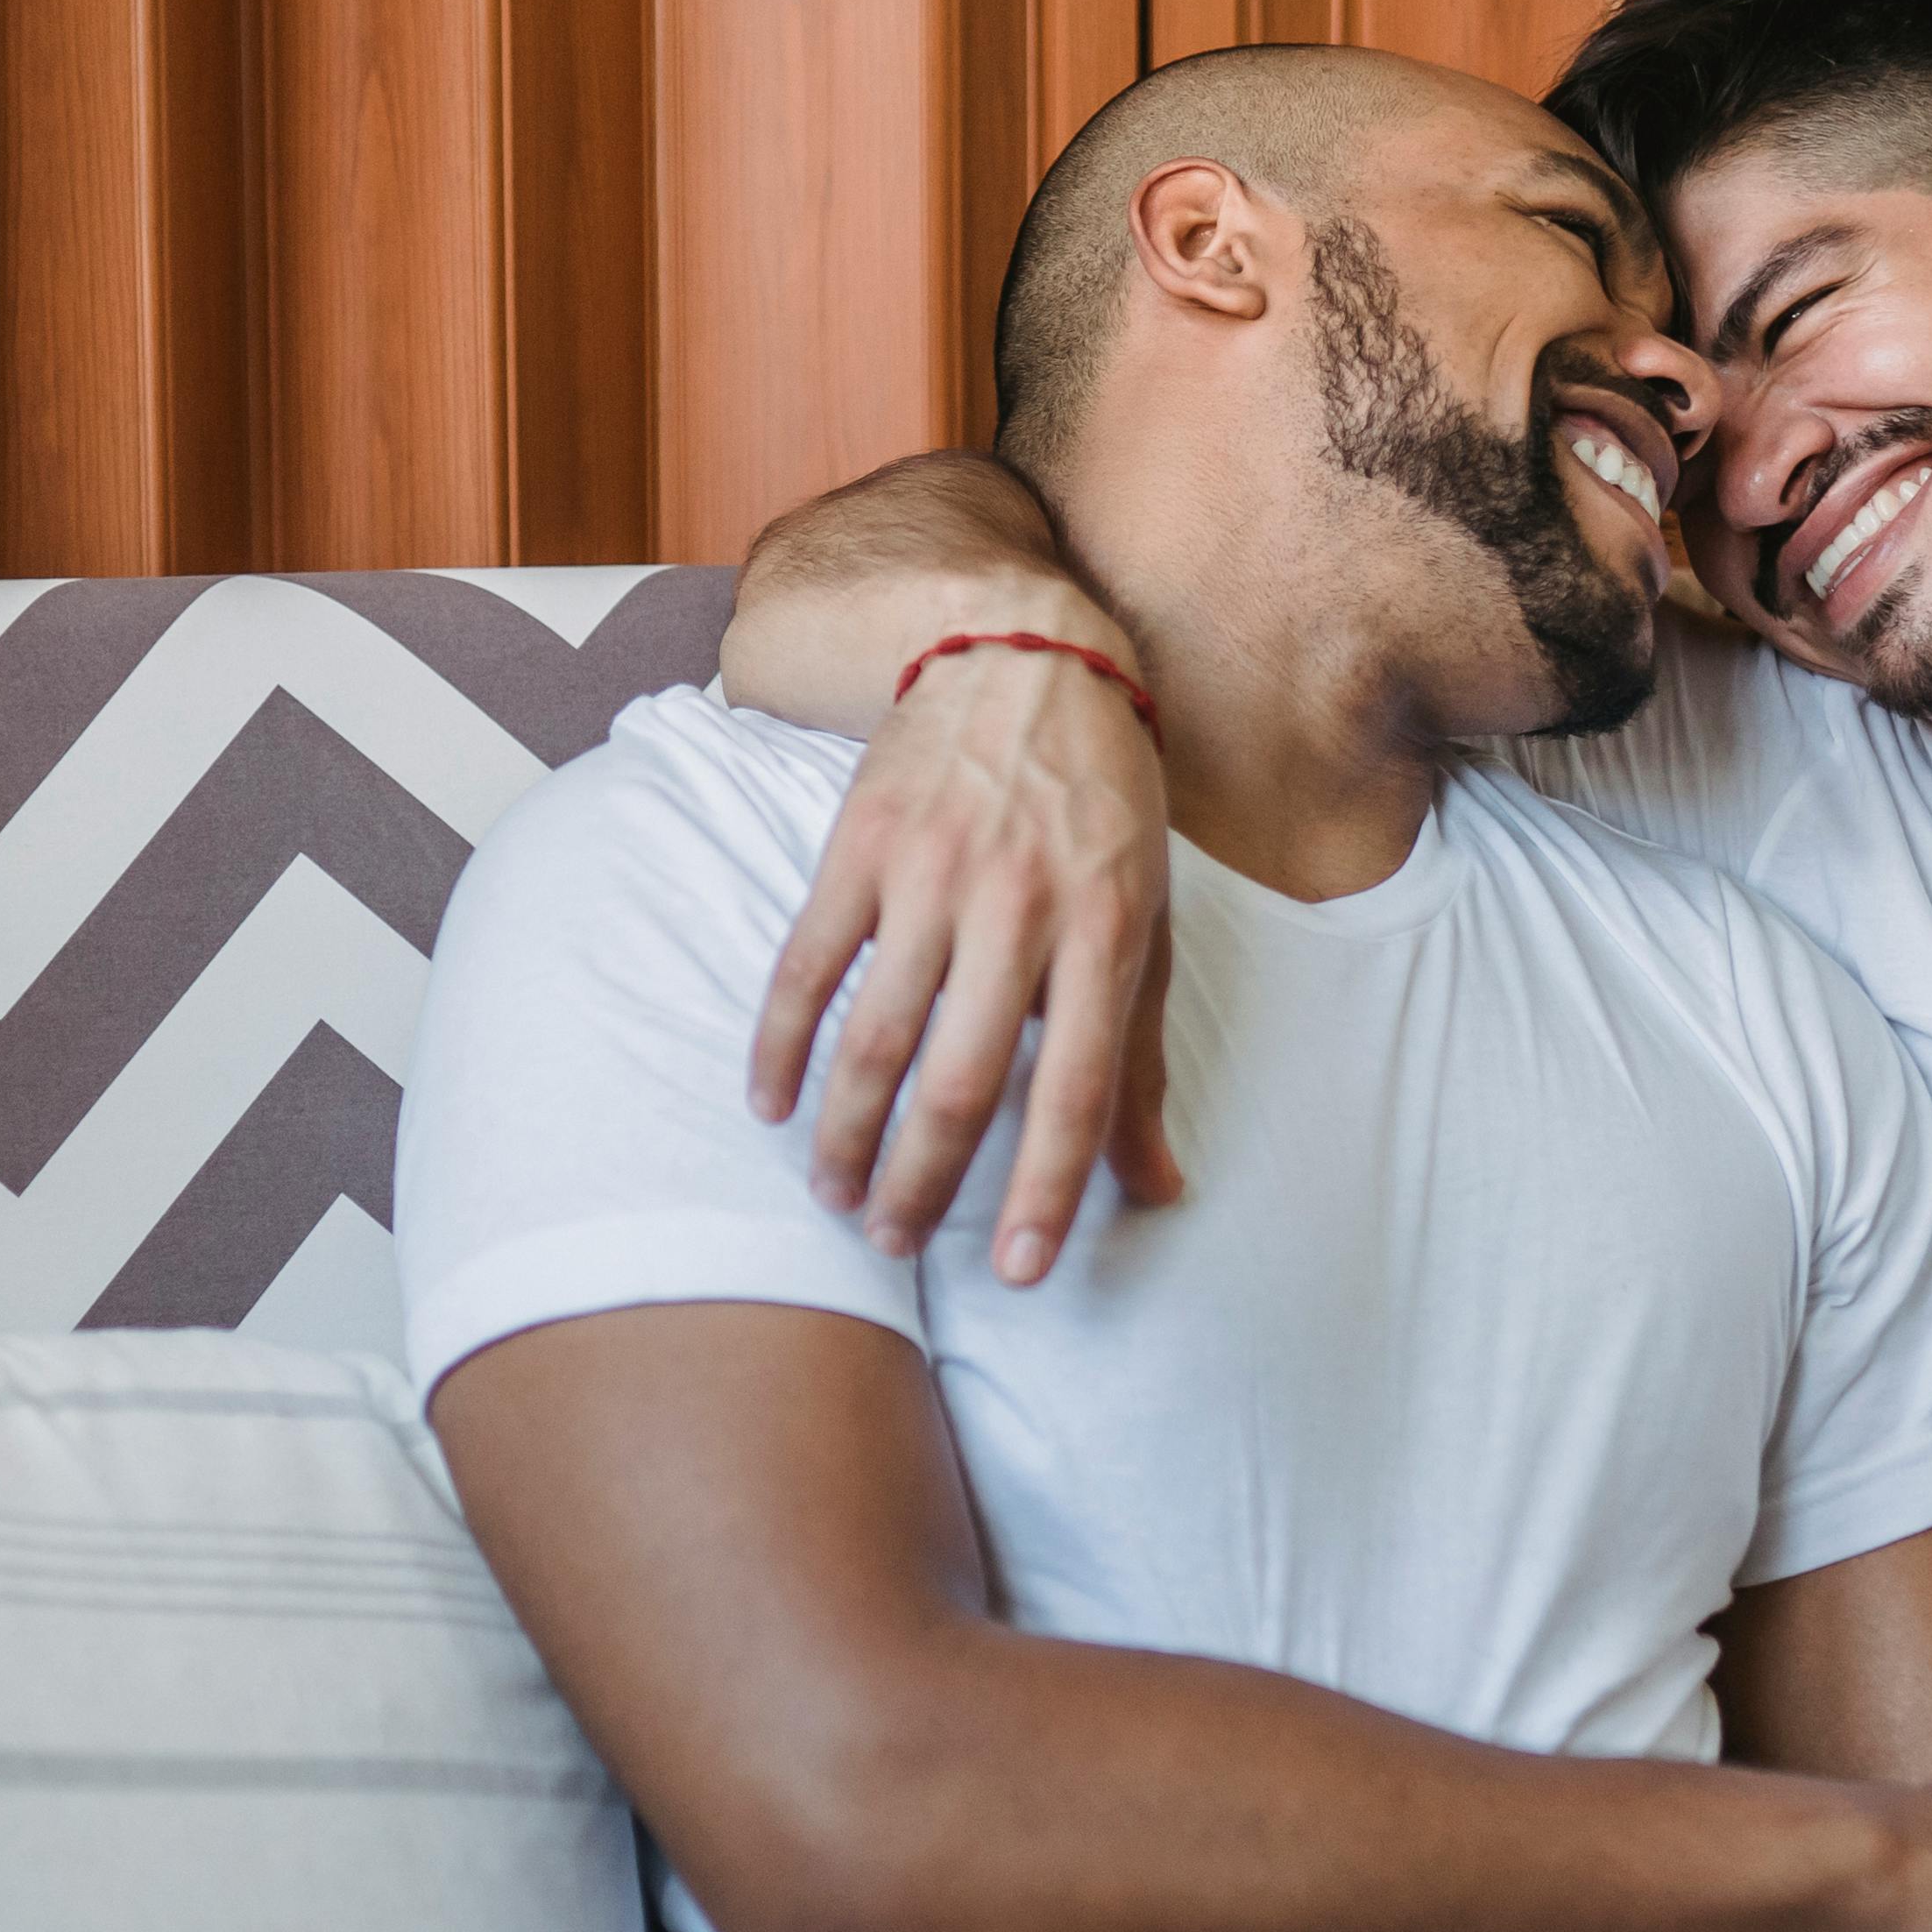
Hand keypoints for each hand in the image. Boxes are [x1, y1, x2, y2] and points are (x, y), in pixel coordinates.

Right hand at [746, 628, 1181, 1283]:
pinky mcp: (861, 845)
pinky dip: (781, 1044)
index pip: (1075, 1093)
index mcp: (1104, 935)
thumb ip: (1143, 1062)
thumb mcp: (1149, 924)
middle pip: (959, 1082)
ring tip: (835, 1196)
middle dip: (922, 1183)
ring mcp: (932, 875)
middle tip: (895, 1243)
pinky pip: (807, 964)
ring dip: (845, 1134)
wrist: (1028, 658)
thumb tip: (1161, 1189)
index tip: (1021, 1273)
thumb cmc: (1102, 808)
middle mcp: (1018, 909)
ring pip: (875, 1037)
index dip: (1046, 1193)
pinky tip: (770, 1105)